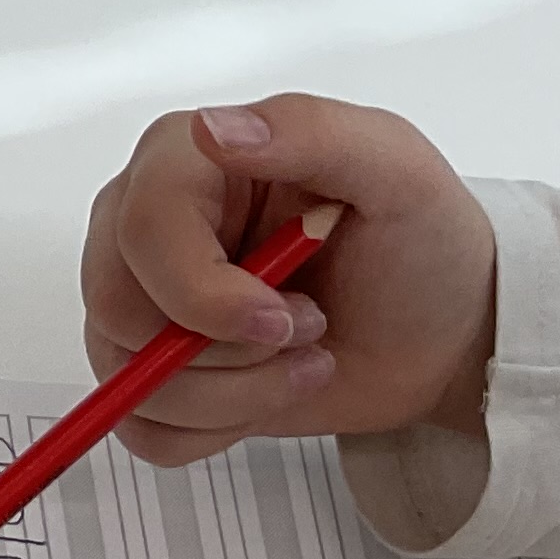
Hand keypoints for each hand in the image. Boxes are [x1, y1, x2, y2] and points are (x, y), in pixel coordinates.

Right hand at [79, 95, 497, 469]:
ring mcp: (145, 304)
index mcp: (184, 163)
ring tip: (302, 360)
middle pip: (117, 309)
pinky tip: (268, 390)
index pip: (141, 230)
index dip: (203, 292)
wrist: (442, 330)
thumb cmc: (421, 244)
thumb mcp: (396, 169)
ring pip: (129, 378)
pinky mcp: (157, 374)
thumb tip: (211, 129)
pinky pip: (141, 426)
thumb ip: (309, 132)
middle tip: (302, 332)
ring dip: (233, 393)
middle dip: (221, 350)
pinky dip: (214, 429)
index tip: (285, 319)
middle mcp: (144, 229)